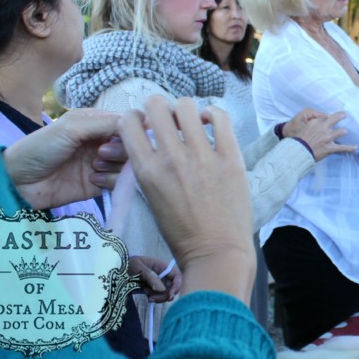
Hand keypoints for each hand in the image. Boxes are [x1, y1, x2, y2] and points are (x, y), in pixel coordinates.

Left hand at [3, 108, 125, 209]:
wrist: (18, 182)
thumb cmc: (40, 147)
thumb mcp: (72, 127)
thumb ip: (106, 122)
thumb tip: (141, 119)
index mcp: (95, 123)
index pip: (127, 124)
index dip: (132, 130)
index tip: (128, 136)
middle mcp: (101, 142)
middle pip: (131, 146)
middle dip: (120, 149)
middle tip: (101, 153)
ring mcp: (101, 164)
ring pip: (128, 165)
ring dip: (114, 166)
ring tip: (94, 168)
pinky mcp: (100, 185)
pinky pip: (119, 183)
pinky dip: (111, 181)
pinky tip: (92, 180)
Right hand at [119, 96, 254, 301]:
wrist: (216, 252)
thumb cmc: (182, 233)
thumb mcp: (151, 199)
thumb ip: (149, 168)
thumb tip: (151, 141)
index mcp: (147, 171)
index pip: (128, 123)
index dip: (134, 118)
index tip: (144, 125)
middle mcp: (172, 158)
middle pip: (156, 106)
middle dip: (158, 107)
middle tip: (168, 119)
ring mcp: (203, 156)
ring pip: (187, 106)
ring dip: (186, 110)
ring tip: (192, 122)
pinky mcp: (230, 158)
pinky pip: (221, 117)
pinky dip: (214, 114)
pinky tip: (211, 123)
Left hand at [128, 255, 181, 303]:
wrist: (119, 267)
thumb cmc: (129, 264)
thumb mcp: (139, 268)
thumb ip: (151, 278)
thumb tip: (162, 290)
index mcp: (163, 267)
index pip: (177, 276)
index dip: (177, 286)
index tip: (170, 295)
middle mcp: (164, 275)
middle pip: (173, 287)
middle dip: (166, 295)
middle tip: (153, 298)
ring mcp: (159, 282)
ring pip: (166, 293)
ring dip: (159, 297)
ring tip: (148, 296)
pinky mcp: (154, 288)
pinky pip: (159, 296)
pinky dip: (155, 298)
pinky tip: (147, 297)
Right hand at [284, 109, 355, 161]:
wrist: (299, 151)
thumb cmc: (299, 140)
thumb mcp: (303, 128)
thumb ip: (312, 125)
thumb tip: (317, 124)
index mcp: (316, 122)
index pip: (325, 116)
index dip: (329, 116)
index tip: (331, 115)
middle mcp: (324, 128)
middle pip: (335, 119)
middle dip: (340, 116)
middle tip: (344, 115)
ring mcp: (328, 138)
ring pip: (341, 132)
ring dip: (343, 132)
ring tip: (345, 131)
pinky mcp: (330, 147)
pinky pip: (342, 148)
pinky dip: (349, 148)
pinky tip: (355, 148)